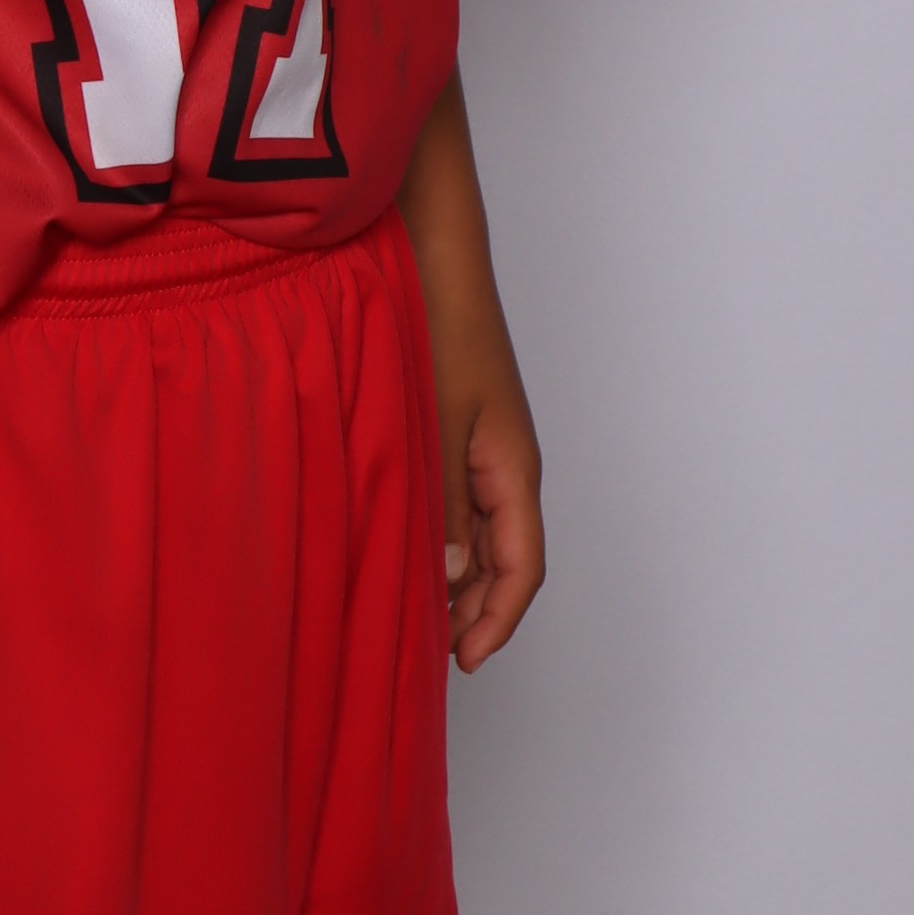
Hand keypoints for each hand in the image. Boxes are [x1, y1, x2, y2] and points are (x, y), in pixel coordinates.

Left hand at [394, 67, 545, 669]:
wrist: (433, 252)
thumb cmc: (441, 328)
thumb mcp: (433, 424)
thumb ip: (435, 502)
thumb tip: (442, 575)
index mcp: (513, 465)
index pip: (523, 567)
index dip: (496, 622)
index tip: (461, 661)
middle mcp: (502, 461)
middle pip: (501, 558)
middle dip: (470, 609)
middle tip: (422, 650)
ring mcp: (479, 443)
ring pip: (475, 532)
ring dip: (449, 574)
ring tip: (401, 608)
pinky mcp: (451, 422)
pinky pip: (452, 498)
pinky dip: (432, 533)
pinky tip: (390, 542)